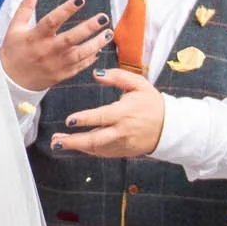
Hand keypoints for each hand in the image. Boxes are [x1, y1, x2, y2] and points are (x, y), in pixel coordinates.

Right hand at [0, 0, 111, 93]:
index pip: (51, 21)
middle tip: (103, 17)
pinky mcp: (61, 75)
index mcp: (35, 37)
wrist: (10, 80)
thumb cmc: (13, 50)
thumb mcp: (15, 27)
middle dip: (88, 28)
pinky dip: (90, 58)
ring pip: (79, 54)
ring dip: (96, 43)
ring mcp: (55, 64)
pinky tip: (99, 49)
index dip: (66, 10)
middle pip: (70, 39)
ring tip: (108, 33)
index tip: (80, 0)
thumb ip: (25, 7)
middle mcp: (46, 50)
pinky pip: (79, 66)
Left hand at [52, 66, 166, 158]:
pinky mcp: (122, 152)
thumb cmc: (151, 103)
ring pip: (96, 149)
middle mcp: (122, 131)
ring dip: (77, 147)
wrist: (169, 127)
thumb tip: (97, 73)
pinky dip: (88, 150)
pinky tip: (75, 145)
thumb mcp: (139, 84)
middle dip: (74, 142)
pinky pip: (102, 153)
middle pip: (96, 139)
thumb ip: (118, 76)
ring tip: (58, 142)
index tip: (69, 120)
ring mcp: (122, 144)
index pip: (102, 117)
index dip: (85, 119)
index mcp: (125, 112)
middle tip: (56, 141)